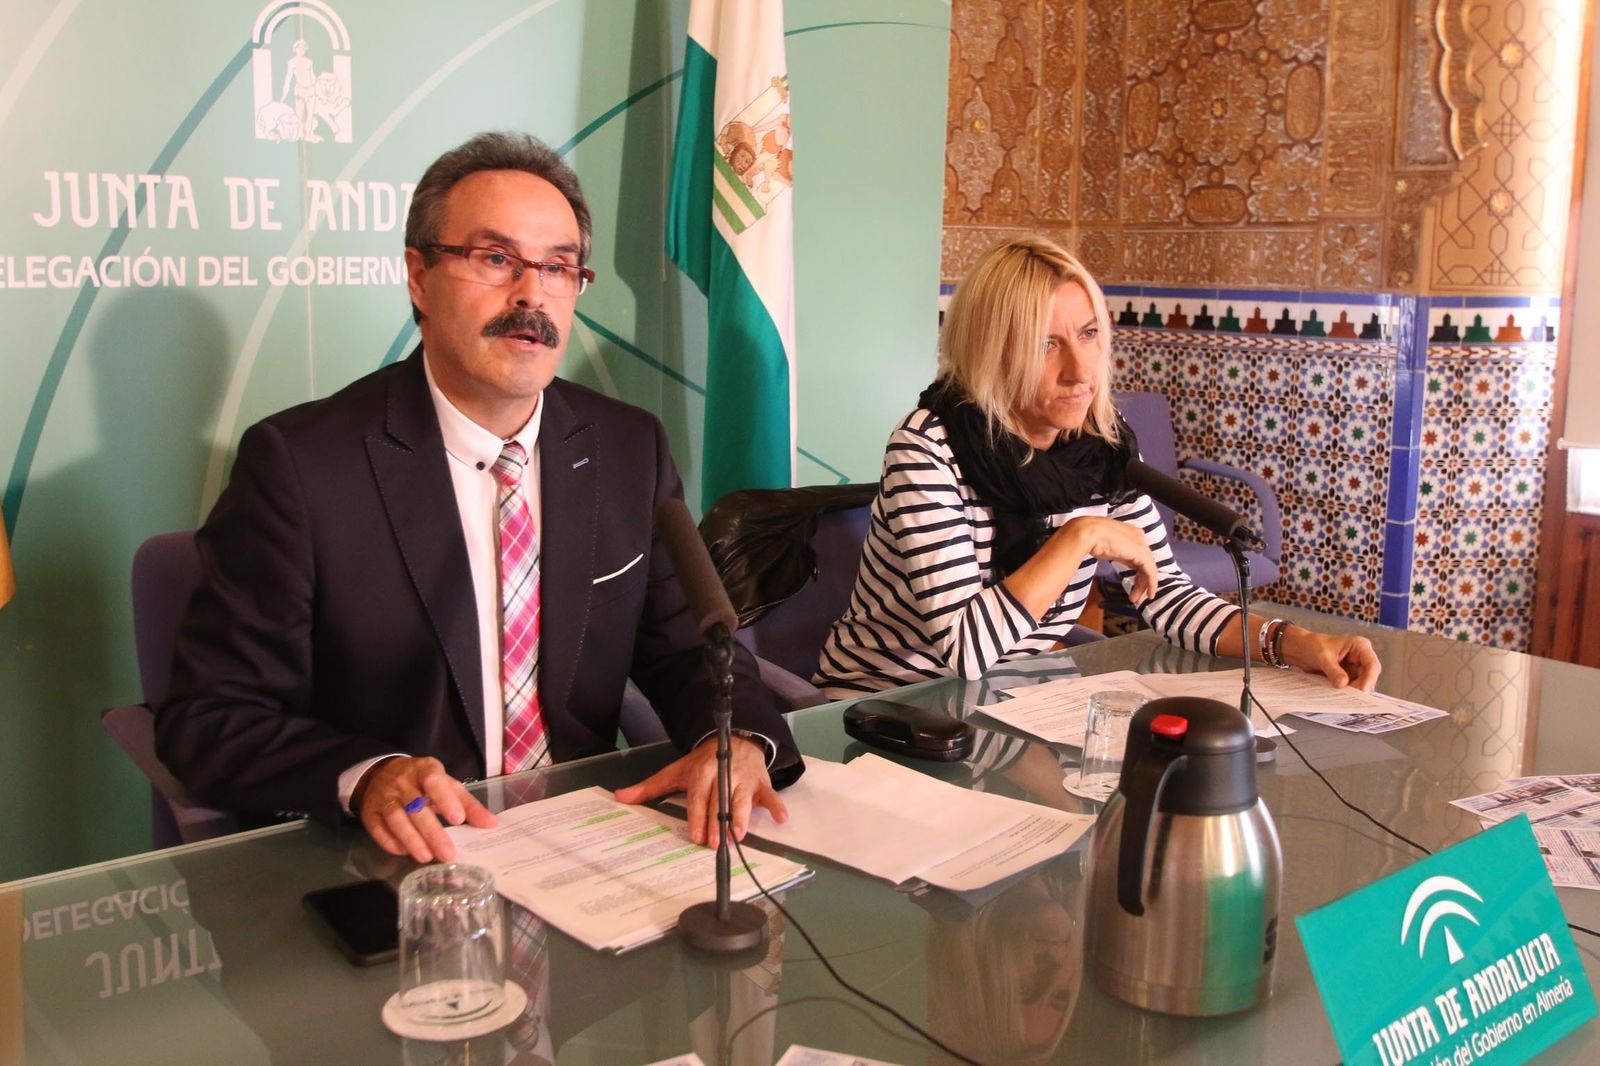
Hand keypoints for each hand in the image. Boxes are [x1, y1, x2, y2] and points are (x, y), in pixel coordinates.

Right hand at [357, 756, 497, 862]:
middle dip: (432, 832)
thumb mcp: (448, 785)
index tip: (458, 819)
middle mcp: (402, 781)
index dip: (445, 799)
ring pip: (396, 819)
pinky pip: (378, 829)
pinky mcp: (369, 812)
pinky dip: (392, 843)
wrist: (381, 774)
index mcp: (424, 769)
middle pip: (416, 807)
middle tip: (447, 853)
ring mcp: (384, 797)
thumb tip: (491, 824)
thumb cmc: (424, 783)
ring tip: (427, 857)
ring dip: (412, 840)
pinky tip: (405, 853)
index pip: (433, 780)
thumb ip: (468, 804)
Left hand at [614, 736, 786, 845]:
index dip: (697, 815)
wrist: (735, 739)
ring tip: (739, 836)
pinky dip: (777, 806)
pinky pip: (771, 794)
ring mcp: (745, 778)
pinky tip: (781, 819)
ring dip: (742, 817)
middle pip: (720, 801)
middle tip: (715, 844)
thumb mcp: (677, 770)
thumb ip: (651, 787)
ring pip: (743, 799)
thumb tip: (620, 797)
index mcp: (702, 771)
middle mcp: (724, 774)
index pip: (698, 796)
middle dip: (718, 822)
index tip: (695, 835)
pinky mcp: (762, 782)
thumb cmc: (703, 762)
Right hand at [1059, 516, 1158, 603]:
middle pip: (1145, 564)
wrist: (1088, 533)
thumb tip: (1121, 562)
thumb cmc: (1091, 538)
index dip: (1138, 573)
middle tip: (1137, 596)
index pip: (1139, 557)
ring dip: (1144, 586)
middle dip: (1142, 582)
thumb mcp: (1107, 547)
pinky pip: (1151, 571)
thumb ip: (1117, 554)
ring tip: (1137, 599)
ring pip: (1149, 569)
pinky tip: (1148, 593)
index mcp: (1131, 533)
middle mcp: (1139, 538)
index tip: (1134, 585)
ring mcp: (1141, 545)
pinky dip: (1151, 583)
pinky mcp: (1141, 553)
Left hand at [1279, 627, 1381, 691]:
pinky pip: (1351, 687)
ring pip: (1361, 684)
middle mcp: (1361, 657)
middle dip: (1360, 688)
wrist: (1301, 650)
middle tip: (1349, 699)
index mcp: (1360, 646)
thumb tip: (1343, 684)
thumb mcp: (1322, 657)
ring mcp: (1355, 668)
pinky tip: (1339, 697)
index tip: (1361, 691)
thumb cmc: (1313, 646)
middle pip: (1369, 677)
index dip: (1369, 679)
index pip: (1372, 665)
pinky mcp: (1349, 676)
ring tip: (1342, 699)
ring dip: (1353, 692)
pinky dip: (1346, 693)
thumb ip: (1333, 671)